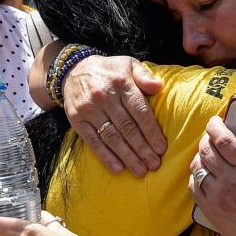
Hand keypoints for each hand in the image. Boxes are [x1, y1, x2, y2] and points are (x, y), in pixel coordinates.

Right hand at [63, 55, 166, 175]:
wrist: (73, 70)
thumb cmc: (109, 71)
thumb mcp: (129, 64)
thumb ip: (145, 76)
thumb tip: (160, 88)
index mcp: (121, 83)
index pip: (140, 111)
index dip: (151, 131)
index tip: (162, 148)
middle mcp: (105, 97)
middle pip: (127, 127)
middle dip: (142, 149)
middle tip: (154, 164)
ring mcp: (89, 110)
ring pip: (112, 137)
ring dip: (127, 156)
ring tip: (140, 170)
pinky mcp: (78, 121)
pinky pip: (93, 142)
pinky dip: (106, 157)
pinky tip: (118, 168)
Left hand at [191, 117, 235, 235]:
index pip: (224, 140)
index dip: (216, 126)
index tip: (215, 120)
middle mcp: (230, 181)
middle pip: (207, 151)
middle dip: (206, 138)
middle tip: (211, 134)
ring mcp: (218, 197)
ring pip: (198, 168)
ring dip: (200, 156)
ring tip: (206, 152)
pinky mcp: (212, 211)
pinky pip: (195, 187)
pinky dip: (195, 176)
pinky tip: (202, 173)